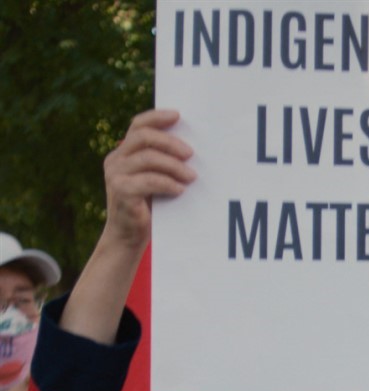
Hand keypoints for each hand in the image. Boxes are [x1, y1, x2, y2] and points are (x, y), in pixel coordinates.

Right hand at [102, 109, 195, 252]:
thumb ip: (163, 162)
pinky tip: (180, 190)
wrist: (129, 236)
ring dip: (174, 166)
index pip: (138, 125)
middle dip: (170, 142)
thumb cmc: (148, 206)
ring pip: (148, 158)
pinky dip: (168, 183)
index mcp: (124, 152)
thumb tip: (192, 148)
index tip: (178, 115)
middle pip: (143, 137)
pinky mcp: (121, 191)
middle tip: (191, 154)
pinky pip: (149, 181)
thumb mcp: (154, 179)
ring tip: (191, 176)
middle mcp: (116, 160)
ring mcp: (115, 175)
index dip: (157, 117)